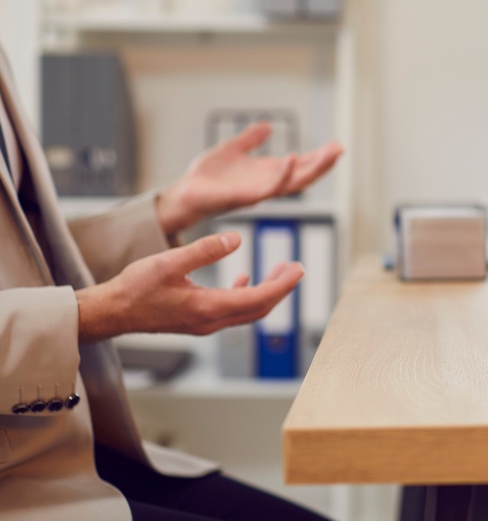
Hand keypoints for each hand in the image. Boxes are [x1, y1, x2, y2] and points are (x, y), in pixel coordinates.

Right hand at [76, 231, 303, 341]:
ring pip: (248, 311)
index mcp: (208, 308)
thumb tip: (237, 239)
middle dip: (281, 288)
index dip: (283, 284)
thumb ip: (205, 250)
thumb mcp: (169, 261)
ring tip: (279, 270)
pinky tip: (244, 277)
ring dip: (267, 291)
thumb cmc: (135, 287)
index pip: (259, 298)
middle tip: (295, 267)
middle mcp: (212, 321)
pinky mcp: (198, 320)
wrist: (112, 311)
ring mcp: (205, 323)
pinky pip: (232, 310)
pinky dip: (245, 294)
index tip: (298, 269)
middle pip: (260, 308)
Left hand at [157, 122, 343, 234]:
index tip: (336, 146)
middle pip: (304, 175)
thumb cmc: (206, 176)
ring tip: (328, 154)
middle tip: (340, 149)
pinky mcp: (246, 197)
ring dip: (312, 169)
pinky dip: (282, 174)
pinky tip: (291, 158)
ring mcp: (259, 191)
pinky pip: (269, 188)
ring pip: (294, 183)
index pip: (300, 165)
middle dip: (323, 163)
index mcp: (267, 173)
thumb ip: (250, 139)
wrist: (184, 193)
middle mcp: (268, 183)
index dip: (318, 157)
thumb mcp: (232, 149)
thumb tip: (267, 125)